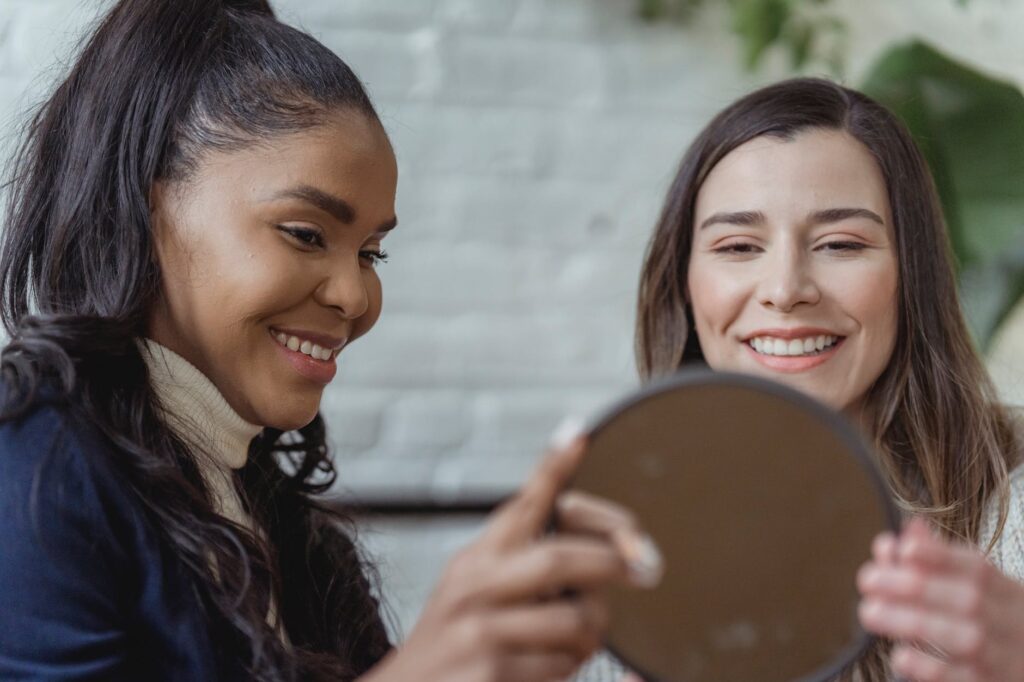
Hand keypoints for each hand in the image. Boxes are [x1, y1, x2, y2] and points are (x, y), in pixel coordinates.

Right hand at [362, 423, 662, 681]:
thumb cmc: (453, 645)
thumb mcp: (471, 592)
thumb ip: (518, 564)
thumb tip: (594, 546)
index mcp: (475, 560)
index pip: (520, 506)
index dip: (552, 469)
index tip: (579, 436)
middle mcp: (473, 587)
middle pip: (559, 559)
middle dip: (610, 563)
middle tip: (641, 568)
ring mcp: (480, 631)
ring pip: (574, 621)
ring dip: (591, 635)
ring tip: (576, 642)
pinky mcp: (491, 673)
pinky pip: (562, 666)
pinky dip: (568, 670)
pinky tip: (546, 671)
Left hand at [857, 517, 1023, 680]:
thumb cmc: (995, 622)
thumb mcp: (980, 589)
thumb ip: (940, 561)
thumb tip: (906, 533)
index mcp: (1005, 591)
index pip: (977, 568)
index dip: (940, 556)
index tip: (903, 548)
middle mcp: (1008, 621)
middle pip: (968, 600)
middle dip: (915, 586)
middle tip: (868, 579)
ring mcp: (1002, 657)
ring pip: (964, 639)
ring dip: (912, 623)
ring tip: (870, 611)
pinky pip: (963, 679)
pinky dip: (931, 668)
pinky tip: (900, 656)